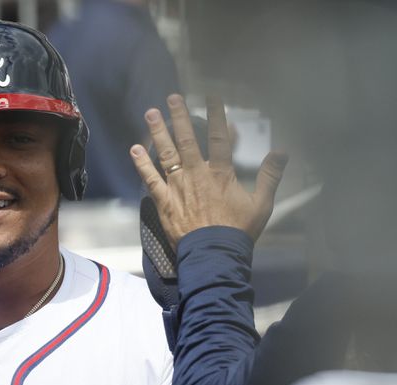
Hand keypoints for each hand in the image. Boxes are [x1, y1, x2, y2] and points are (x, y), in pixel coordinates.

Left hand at [130, 94, 288, 246]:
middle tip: (173, 98)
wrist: (214, 253)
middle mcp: (197, 175)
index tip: (211, 98)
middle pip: (187, 140)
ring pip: (166, 154)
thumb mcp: (262, 203)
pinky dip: (142, 164)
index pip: (219, 138)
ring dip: (158, 132)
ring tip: (151, 113)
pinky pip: (150, 179)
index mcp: (221, 174)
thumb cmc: (238, 231)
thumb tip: (283, 151)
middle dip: (180, 117)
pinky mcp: (164, 201)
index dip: (216, 116)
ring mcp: (178, 187)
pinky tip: (134, 149)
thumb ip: (270, 175)